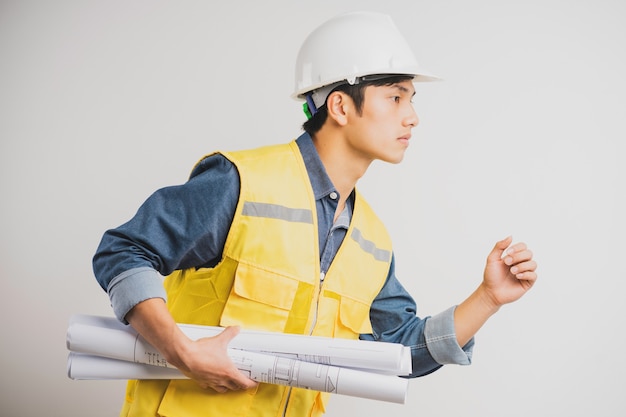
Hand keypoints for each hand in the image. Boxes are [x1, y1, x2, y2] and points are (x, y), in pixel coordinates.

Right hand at [126, 298, 256, 392]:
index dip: (251, 383)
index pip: (244, 383)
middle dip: (240, 384)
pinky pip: (210, 386)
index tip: (254, 381)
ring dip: (228, 386)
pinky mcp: (201, 381)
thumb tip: (236, 329)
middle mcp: (220, 380)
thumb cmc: (201, 351)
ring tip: (230, 380)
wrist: (184, 355)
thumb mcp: (219, 340)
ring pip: (223, 389)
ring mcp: (210, 382)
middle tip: (243, 378)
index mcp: (228, 372)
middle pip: (235, 387)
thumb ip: (230, 333)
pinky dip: (214, 384)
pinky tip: (213, 378)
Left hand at [482, 236, 537, 307]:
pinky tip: (517, 276)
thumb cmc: (491, 276)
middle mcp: (521, 263)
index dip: (517, 248)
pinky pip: (534, 275)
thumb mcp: (492, 258)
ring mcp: (525, 273)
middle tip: (507, 262)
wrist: (490, 292)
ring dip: (522, 265)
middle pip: (529, 253)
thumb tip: (511, 236)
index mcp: (514, 256)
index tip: (507, 253)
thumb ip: (500, 246)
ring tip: (512, 271)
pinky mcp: (528, 283)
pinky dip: (526, 274)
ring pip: (533, 263)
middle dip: (518, 256)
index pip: (523, 246)